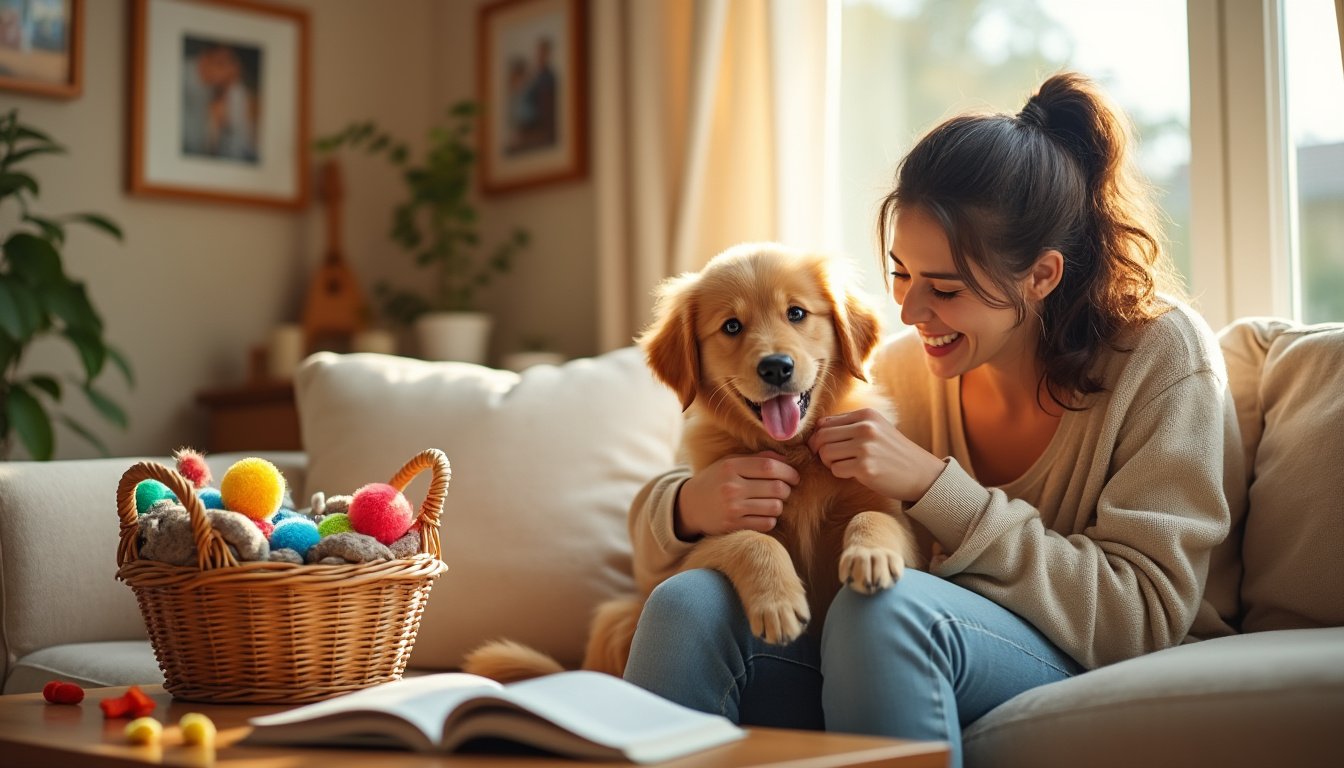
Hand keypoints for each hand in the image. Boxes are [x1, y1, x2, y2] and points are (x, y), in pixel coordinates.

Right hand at [674, 452, 799, 538]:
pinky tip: (763, 514)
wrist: (689, 506)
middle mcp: (731, 487)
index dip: (788, 471)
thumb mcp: (730, 463)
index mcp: (731, 467)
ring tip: (773, 502)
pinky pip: (766, 523)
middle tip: (785, 490)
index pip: (769, 466)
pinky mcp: (733, 526)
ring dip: (779, 505)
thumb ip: (757, 459)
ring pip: (775, 507)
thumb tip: (786, 459)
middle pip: (777, 488)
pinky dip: (770, 519)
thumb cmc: (716, 481)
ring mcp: (732, 509)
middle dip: (787, 489)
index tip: (794, 476)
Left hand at [807, 408, 944, 501]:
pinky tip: (854, 473)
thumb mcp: (877, 429)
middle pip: (822, 437)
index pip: (825, 422)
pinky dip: (840, 474)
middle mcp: (866, 427)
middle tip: (830, 459)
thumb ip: (850, 425)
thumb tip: (817, 428)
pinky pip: (836, 469)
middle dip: (820, 450)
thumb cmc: (894, 453)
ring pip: (825, 453)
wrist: (921, 473)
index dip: (818, 437)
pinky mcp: (866, 467)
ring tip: (844, 465)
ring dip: (829, 463)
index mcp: (867, 415)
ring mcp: (866, 447)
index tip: (824, 447)